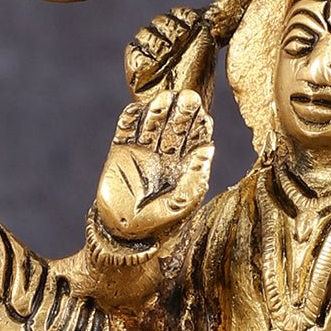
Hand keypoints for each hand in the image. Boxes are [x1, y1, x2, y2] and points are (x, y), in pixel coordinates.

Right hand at [96, 89, 213, 241]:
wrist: (122, 232)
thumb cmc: (158, 223)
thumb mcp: (182, 203)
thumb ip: (196, 178)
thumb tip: (210, 147)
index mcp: (183, 165)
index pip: (194, 139)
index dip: (199, 126)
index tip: (204, 116)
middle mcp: (164, 154)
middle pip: (175, 125)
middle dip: (182, 112)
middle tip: (189, 97)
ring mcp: (142, 150)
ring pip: (152, 123)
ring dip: (158, 110)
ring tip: (165, 99)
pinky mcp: (120, 151)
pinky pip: (125, 129)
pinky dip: (130, 119)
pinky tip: (137, 110)